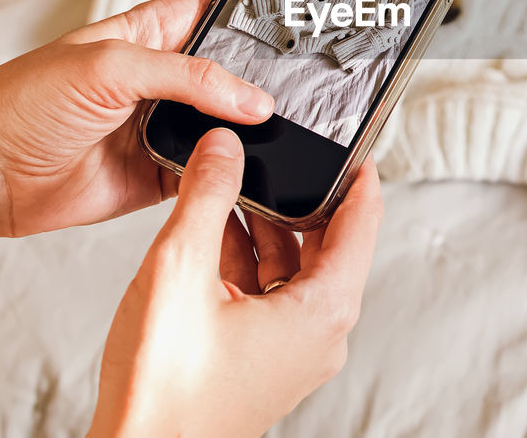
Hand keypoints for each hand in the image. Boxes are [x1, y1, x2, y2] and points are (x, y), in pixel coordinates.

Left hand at [0, 0, 272, 238]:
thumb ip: (187, 76)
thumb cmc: (24, 101)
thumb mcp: (110, 65)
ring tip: (295, 123)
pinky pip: (212, 172)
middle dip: (271, 68)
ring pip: (232, 123)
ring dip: (256, 127)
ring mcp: (167, 126)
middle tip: (312, 71)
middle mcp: (166, 77)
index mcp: (152, 31)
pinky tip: (252, 169)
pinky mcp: (164, 174)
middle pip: (237, 65)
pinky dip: (232, 173)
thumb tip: (252, 99)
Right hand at [90, 129, 382, 437]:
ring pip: (293, 267)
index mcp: (323, 311)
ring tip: (230, 185)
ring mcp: (293, 352)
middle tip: (273, 153)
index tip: (348, 137)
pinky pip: (270, 294)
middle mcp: (321, 334)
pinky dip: (247, 261)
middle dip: (297, 194)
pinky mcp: (264, 362)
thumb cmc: (164, 389)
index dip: (357, 170)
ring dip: (265, 226)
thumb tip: (226, 145)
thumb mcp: (181, 268)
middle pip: (328, 241)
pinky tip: (211, 234)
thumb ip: (207, 195)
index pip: (363, 218)